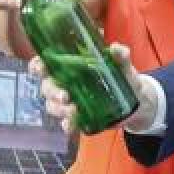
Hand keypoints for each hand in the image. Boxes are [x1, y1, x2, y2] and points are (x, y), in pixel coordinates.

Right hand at [30, 42, 156, 135]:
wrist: (136, 100)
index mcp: (71, 67)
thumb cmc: (123, 77)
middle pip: (46, 87)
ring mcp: (70, 102)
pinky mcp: (78, 117)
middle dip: (51, 92)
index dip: (37, 65)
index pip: (45, 64)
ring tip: (73, 110)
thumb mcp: (123, 65)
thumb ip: (121, 56)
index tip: (40, 68)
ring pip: (52, 106)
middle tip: (65, 96)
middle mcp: (65, 83)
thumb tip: (116, 48)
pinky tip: (71, 125)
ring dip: (59, 109)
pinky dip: (67, 125)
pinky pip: (66, 123)